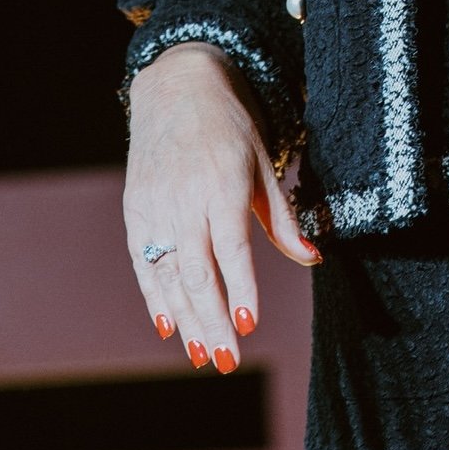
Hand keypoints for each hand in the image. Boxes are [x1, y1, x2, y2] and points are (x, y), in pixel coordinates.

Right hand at [123, 43, 318, 370]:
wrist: (176, 87)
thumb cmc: (231, 126)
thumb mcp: (264, 163)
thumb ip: (283, 218)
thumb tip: (314, 258)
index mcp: (222, 184)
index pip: (231, 247)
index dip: (239, 287)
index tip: (249, 324)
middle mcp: (185, 198)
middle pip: (196, 272)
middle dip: (213, 320)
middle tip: (228, 362)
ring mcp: (155, 205)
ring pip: (168, 275)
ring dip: (185, 319)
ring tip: (202, 357)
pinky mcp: (134, 209)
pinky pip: (142, 262)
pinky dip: (153, 296)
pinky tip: (167, 327)